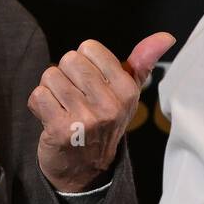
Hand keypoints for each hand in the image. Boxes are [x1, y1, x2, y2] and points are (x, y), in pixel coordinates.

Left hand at [29, 32, 175, 191]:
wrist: (85, 167)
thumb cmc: (104, 120)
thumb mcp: (127, 93)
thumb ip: (141, 62)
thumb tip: (165, 36)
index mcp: (127, 90)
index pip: (89, 48)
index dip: (83, 62)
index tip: (89, 83)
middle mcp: (109, 104)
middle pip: (68, 60)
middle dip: (64, 75)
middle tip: (73, 96)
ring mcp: (86, 118)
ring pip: (50, 76)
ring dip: (50, 90)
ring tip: (62, 107)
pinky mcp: (61, 130)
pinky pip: (38, 96)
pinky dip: (38, 104)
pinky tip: (51, 117)